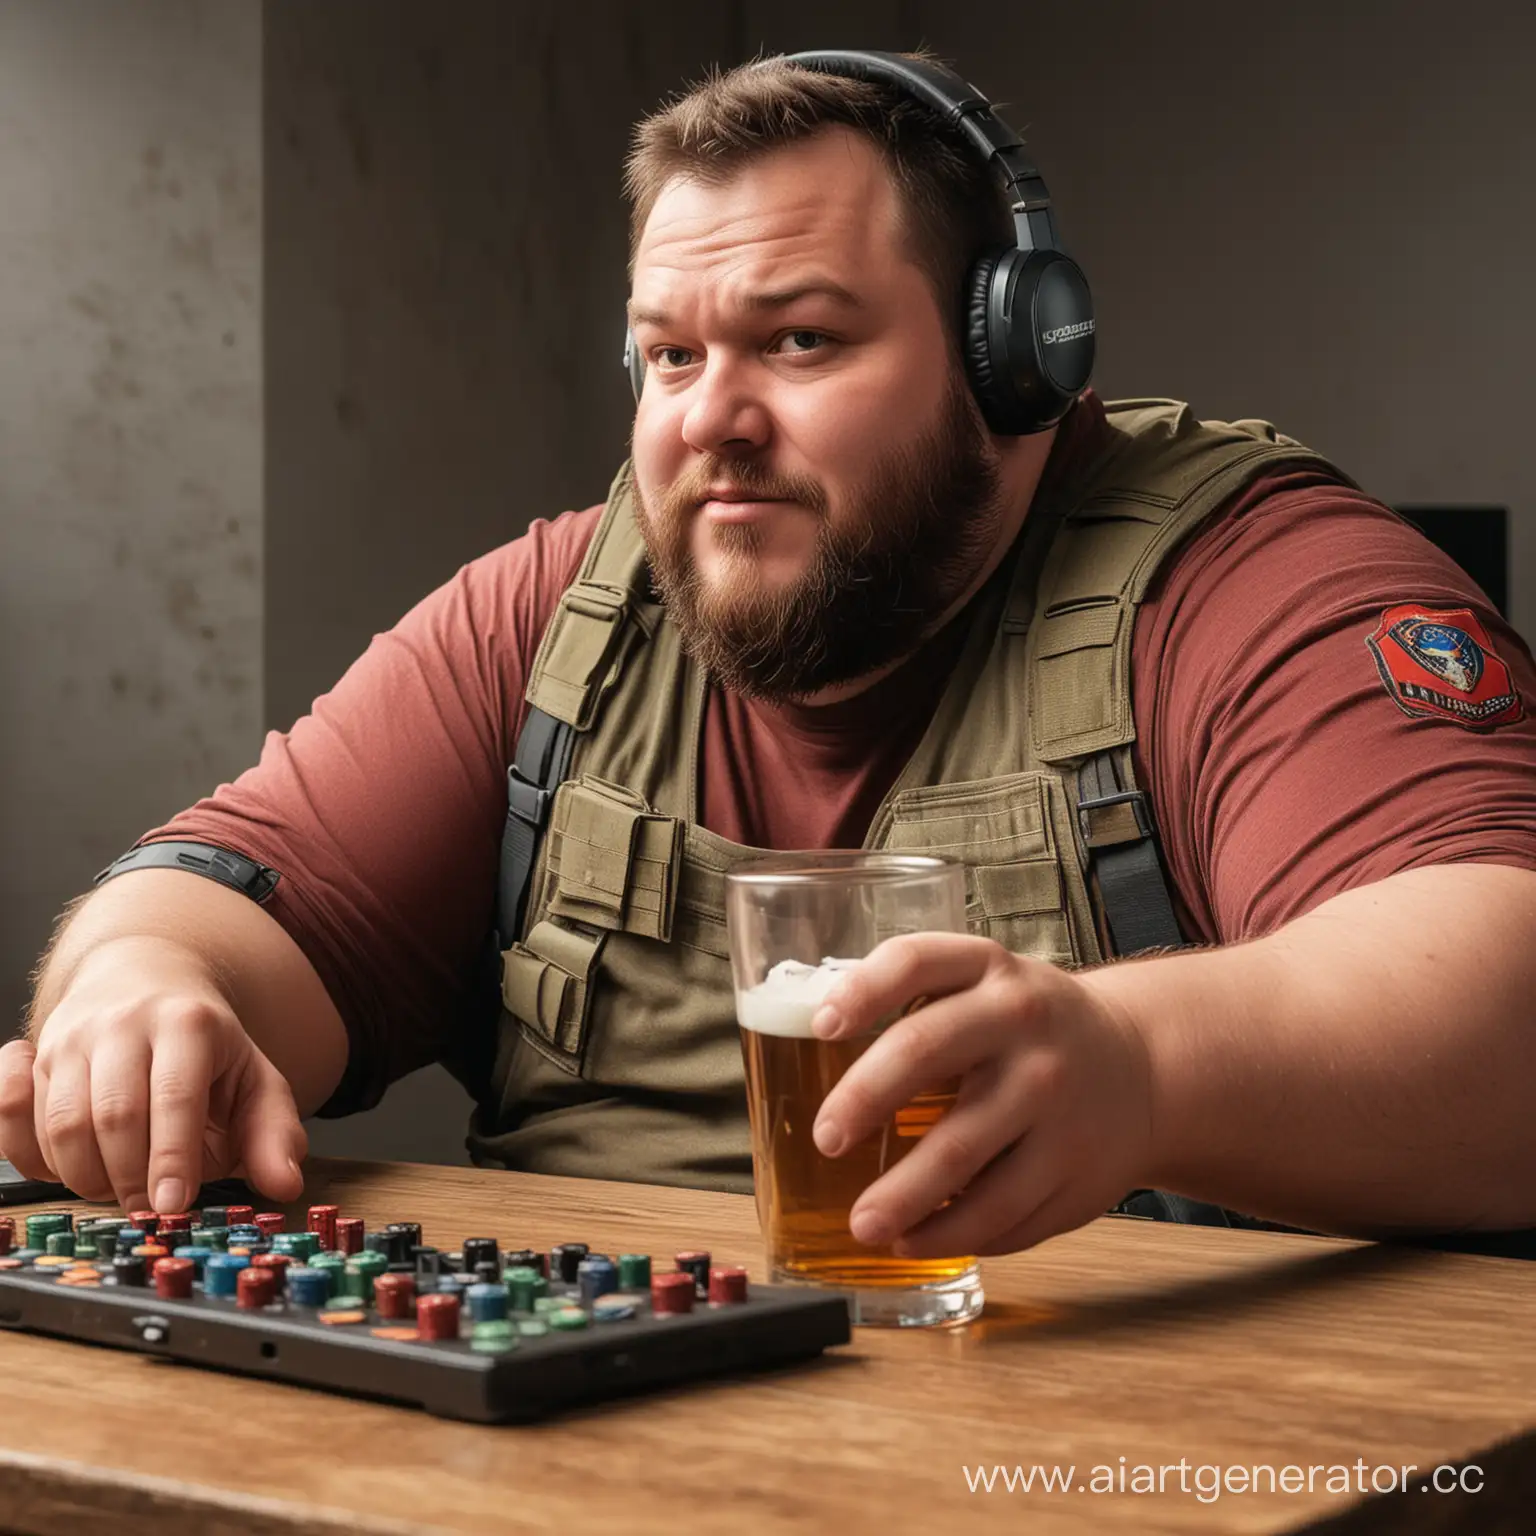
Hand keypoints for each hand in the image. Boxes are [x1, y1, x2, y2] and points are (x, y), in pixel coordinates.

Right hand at [0, 936, 306, 1212]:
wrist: (148, 980)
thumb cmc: (206, 1047)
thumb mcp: (255, 1080)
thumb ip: (274, 1133)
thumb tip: (285, 1183)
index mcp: (187, 1023)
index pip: (174, 1097)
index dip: (171, 1157)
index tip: (172, 1204)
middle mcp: (123, 1024)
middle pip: (112, 1115)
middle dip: (128, 1177)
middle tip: (146, 1207)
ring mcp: (72, 1037)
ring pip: (60, 1123)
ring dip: (84, 1174)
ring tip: (116, 1186)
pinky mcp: (35, 1055)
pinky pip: (11, 1111)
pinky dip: (26, 1149)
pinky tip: (56, 1160)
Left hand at [809, 933, 1153, 1256]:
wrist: (1143, 1067)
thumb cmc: (1027, 1027)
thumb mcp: (983, 986)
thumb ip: (910, 1000)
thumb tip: (797, 1043)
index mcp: (989, 970)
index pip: (916, 960)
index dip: (863, 989)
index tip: (822, 1027)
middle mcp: (1025, 1024)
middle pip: (926, 1050)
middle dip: (863, 1099)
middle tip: (825, 1139)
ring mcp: (1056, 1099)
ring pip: (966, 1152)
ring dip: (904, 1196)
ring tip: (863, 1223)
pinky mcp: (1077, 1168)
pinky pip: (1005, 1211)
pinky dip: (952, 1232)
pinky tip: (916, 1237)